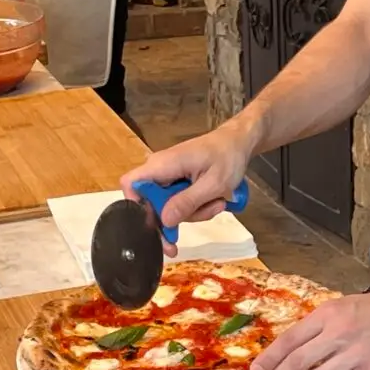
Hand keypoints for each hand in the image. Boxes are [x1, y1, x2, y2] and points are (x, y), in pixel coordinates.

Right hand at [120, 123, 252, 255]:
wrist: (237, 143)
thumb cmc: (228, 156)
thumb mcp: (213, 183)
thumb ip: (188, 202)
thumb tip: (165, 220)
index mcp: (162, 165)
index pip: (131, 185)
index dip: (136, 207)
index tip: (156, 225)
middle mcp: (158, 170)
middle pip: (151, 205)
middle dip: (178, 217)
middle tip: (207, 213)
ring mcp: (167, 177)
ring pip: (168, 208)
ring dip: (194, 212)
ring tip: (217, 202)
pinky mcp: (175, 183)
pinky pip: (177, 204)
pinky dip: (196, 208)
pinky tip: (213, 201)